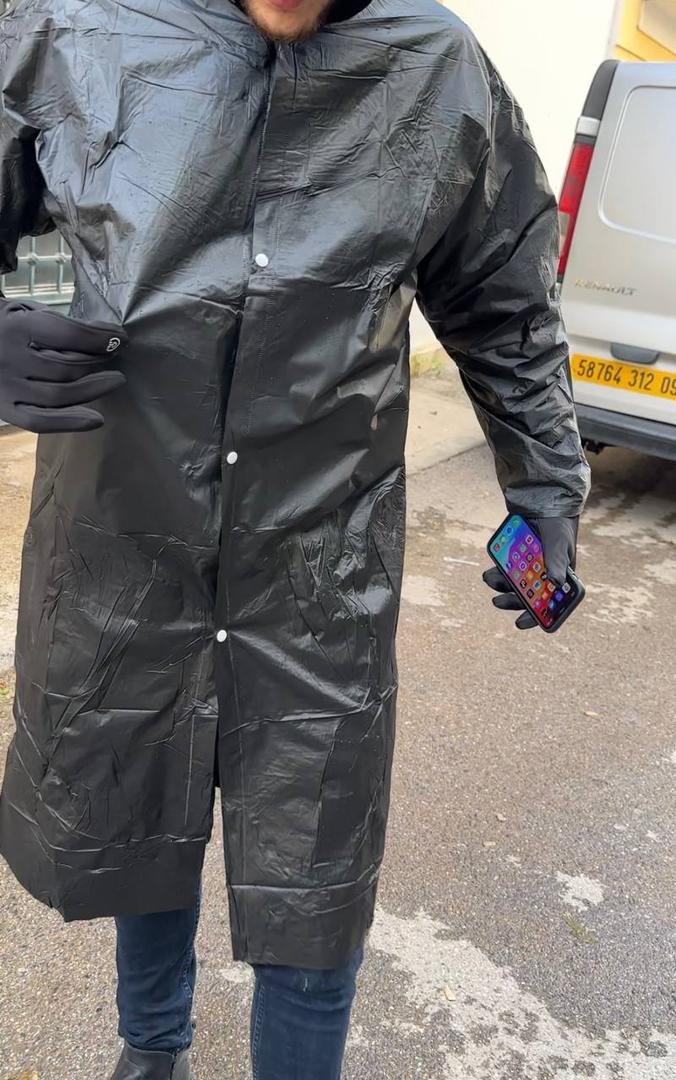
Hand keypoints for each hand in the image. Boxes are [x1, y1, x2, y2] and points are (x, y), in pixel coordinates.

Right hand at [0, 299, 127, 432]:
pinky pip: (39, 421)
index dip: (101, 338)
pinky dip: (70, 422)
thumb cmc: (2, 325)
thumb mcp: (23, 310)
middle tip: (114, 356)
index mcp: (16, 327)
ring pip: (60, 395)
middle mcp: (10, 359)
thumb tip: (102, 335)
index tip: (120, 338)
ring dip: (93, 388)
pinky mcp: (3, 408)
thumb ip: (56, 322)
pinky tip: (96, 419)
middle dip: (99, 361)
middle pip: (68, 367)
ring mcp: (6, 387)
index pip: (69, 334)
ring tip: (114, 380)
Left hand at [483, 517, 578, 629]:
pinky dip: (497, 570)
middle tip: (496, 601)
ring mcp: (529, 567)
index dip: (537, 616)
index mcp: (560, 579)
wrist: (542, 502)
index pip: (551, 604)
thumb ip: (556, 560)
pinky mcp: (517, 557)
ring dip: (501, 585)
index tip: (520, 623)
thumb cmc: (558, 525)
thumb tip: (554, 582)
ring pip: (514, 583)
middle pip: (528, 597)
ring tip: (488, 578)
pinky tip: (491, 567)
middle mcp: (545, 576)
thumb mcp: (558, 542)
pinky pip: (505, 568)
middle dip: (512, 600)